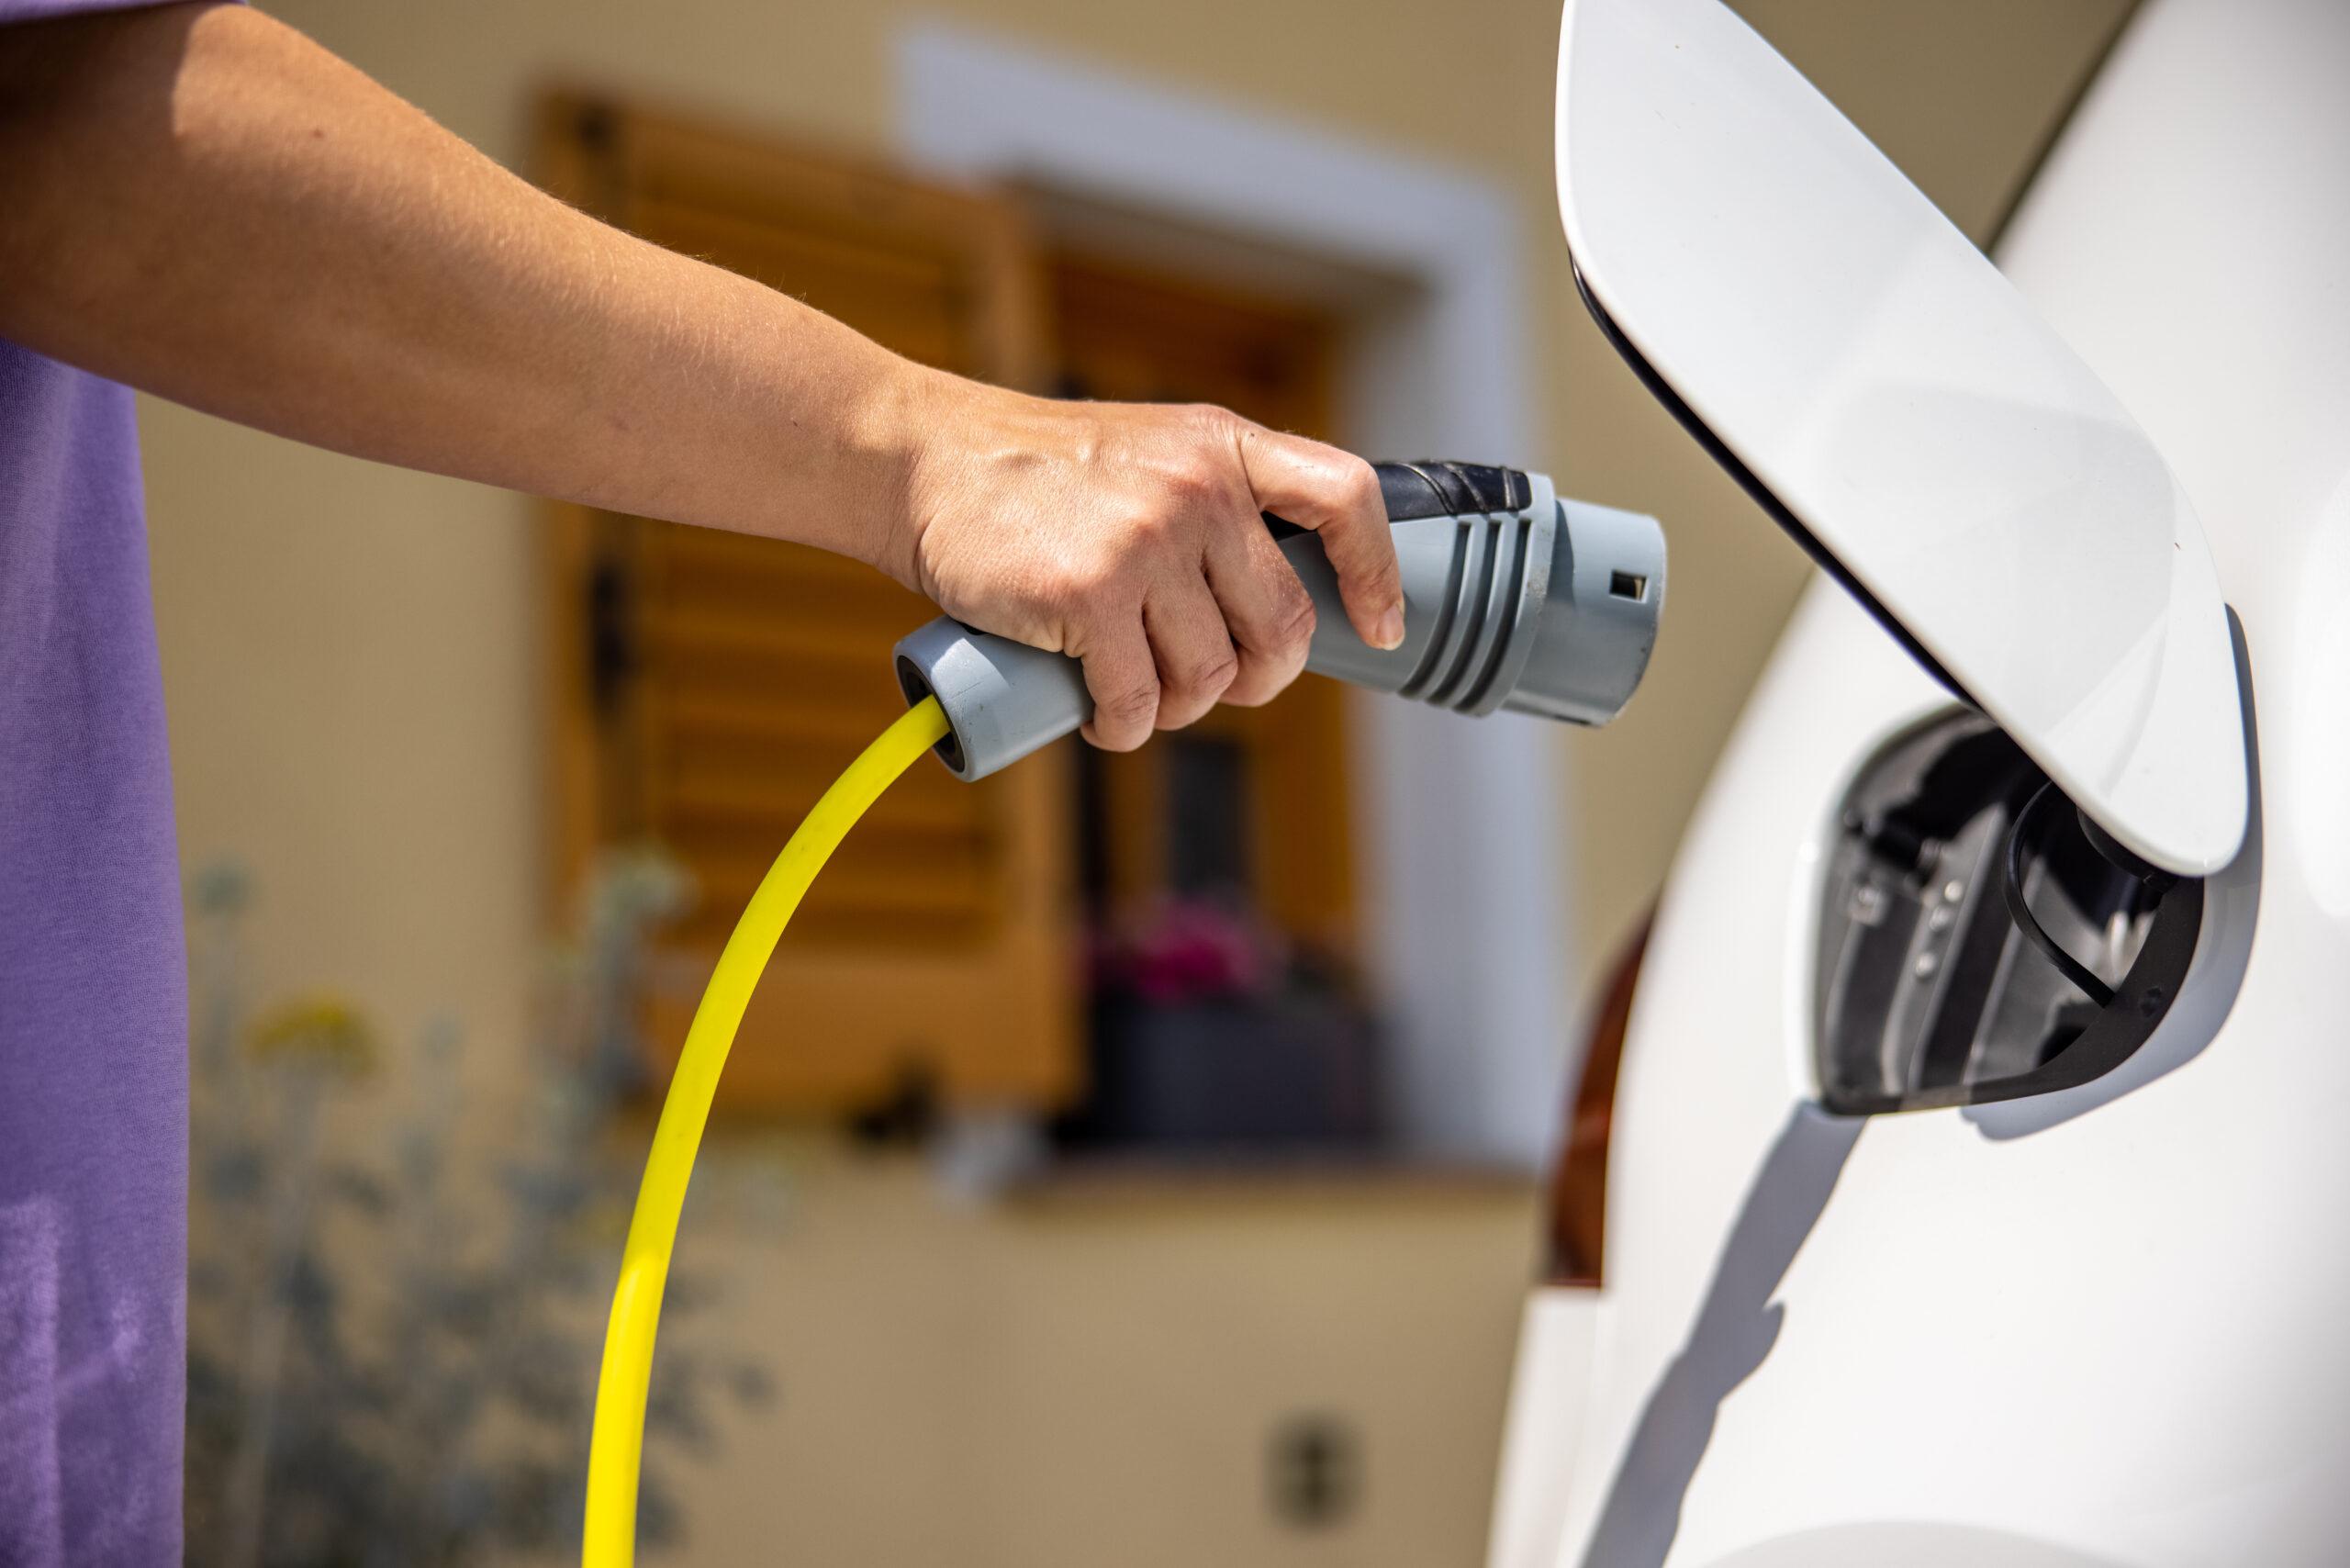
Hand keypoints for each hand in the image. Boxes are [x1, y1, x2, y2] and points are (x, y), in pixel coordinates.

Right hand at [885, 373, 1404, 750]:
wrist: (924, 461)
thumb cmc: (1037, 476)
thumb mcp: (1149, 453)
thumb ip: (1214, 502)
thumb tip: (1272, 604)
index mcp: (1224, 447)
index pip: (1345, 499)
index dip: (1375, 573)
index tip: (1380, 626)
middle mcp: (1200, 490)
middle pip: (1283, 625)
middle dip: (1254, 677)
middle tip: (1204, 682)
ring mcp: (1147, 542)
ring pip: (1210, 675)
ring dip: (1177, 708)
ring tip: (1132, 691)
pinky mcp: (1090, 596)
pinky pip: (1139, 700)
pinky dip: (1123, 726)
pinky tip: (1101, 712)